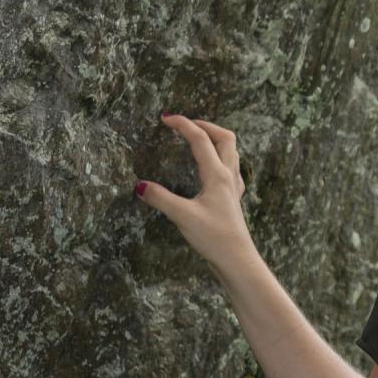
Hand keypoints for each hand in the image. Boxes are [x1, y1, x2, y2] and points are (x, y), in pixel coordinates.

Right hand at [135, 114, 256, 276]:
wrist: (237, 259)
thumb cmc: (214, 238)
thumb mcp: (182, 216)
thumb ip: (161, 199)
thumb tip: (140, 185)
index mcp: (217, 175)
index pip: (200, 140)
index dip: (183, 125)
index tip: (165, 118)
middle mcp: (229, 177)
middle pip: (225, 138)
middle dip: (206, 126)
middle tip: (185, 125)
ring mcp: (234, 187)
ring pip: (231, 152)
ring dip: (216, 139)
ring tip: (198, 139)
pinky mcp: (233, 199)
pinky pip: (232, 168)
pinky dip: (220, 158)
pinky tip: (211, 168)